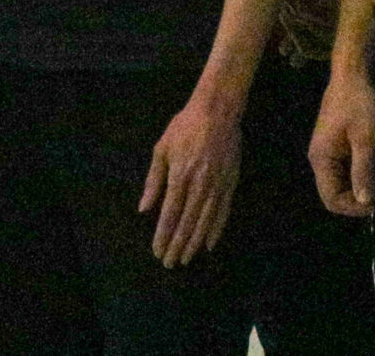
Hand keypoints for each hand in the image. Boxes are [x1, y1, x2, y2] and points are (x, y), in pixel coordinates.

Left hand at [139, 97, 240, 266]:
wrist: (218, 111)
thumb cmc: (185, 127)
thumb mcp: (162, 149)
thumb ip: (153, 181)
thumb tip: (144, 208)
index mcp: (179, 176)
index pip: (169, 215)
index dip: (162, 236)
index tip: (157, 251)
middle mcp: (199, 185)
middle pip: (186, 223)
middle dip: (176, 246)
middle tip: (170, 263)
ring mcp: (217, 185)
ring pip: (205, 222)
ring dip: (194, 243)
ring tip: (187, 259)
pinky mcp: (230, 183)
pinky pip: (223, 212)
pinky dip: (215, 230)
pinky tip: (209, 244)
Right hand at [308, 65, 374, 215]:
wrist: (352, 73)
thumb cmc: (358, 102)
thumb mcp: (364, 137)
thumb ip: (363, 170)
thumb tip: (365, 202)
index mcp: (321, 159)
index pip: (331, 199)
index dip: (353, 208)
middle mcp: (319, 159)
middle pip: (334, 193)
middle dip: (357, 199)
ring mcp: (327, 151)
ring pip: (340, 182)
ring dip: (359, 187)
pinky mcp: (336, 144)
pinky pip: (345, 169)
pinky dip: (359, 174)